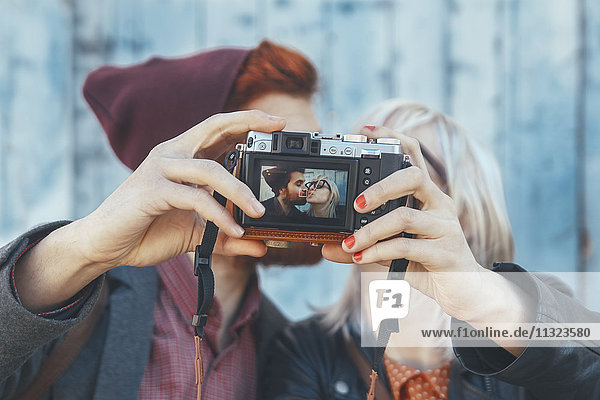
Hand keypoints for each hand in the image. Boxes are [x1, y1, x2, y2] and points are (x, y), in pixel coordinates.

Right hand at [77, 110, 284, 270]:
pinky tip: (234, 231)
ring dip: (239, 191)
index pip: (218, 129)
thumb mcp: (196, 233)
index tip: (277, 122)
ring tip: (259, 212)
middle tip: (278, 124)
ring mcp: (160, 169)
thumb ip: (226, 236)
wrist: (105, 245)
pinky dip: (218, 215)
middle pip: (214, 126)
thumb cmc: (147, 230)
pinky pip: (194, 197)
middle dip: (248, 122)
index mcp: (182, 156)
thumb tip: (259, 246)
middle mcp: (171, 154)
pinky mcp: (152, 190)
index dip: (246, 121)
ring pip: (210, 169)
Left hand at [323, 127, 531, 330]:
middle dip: (381, 186)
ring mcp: (446, 226)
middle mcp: (440, 204)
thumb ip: (362, 245)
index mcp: (427, 195)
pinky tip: (361, 258)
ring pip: (405, 216)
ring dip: (371, 230)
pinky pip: (407, 246)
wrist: (462, 291)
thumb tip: (326, 247)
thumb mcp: (389, 250)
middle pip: (414, 176)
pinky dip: (378, 251)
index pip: (414, 155)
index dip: (392, 137)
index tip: (365, 130)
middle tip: (357, 203)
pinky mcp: (446, 251)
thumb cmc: (425, 262)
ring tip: (350, 243)